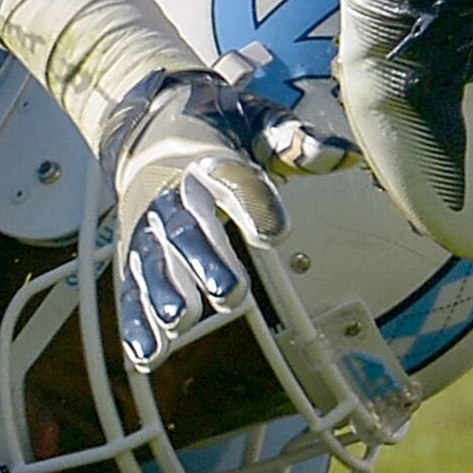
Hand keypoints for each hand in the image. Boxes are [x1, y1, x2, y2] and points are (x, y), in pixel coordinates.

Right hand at [99, 64, 356, 371]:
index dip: (253, 203)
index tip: (277, 231)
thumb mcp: (256, 121)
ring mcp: (146, 224)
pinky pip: (130, 286)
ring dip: (164, 292)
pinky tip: (148, 353)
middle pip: (186, 226)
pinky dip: (136, 320)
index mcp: (205, 155)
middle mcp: (170, 191)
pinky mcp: (131, 250)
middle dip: (205, 259)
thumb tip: (342, 155)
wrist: (145, 119)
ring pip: (152, 259)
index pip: (230, 177)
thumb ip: (295, 141)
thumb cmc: (215, 127)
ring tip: (181, 320)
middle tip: (230, 292)